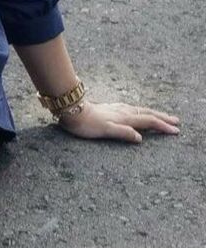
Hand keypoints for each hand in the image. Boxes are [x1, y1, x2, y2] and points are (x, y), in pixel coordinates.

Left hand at [57, 100, 180, 143]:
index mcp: (125, 118)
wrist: (72, 110)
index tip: (176, 131)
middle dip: (162, 118)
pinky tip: (137, 111)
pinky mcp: (110, 108)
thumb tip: (141, 138)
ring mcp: (117, 109)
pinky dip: (140, 111)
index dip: (162, 126)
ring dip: (153, 113)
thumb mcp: (105, 130)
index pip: (148, 121)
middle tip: (176, 121)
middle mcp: (123, 111)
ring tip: (162, 115)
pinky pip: (132, 109)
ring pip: (140, 110)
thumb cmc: (87, 124)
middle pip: (147, 113)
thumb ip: (123, 133)